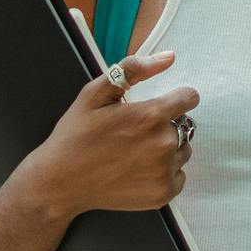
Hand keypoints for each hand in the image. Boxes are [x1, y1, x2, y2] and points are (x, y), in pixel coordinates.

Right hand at [22, 50, 199, 217]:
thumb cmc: (76, 135)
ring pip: (182, 151)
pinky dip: (164, 173)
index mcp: (150, 116)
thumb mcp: (95, 93)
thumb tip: (169, 57)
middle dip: (165, 126)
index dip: (176, 99)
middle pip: (184, 126)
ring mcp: (165, 172)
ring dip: (167, 149)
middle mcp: (164, 144)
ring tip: (135, 152)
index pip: (189, 98)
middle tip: (134, 134)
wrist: (61, 181)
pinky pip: (179, 176)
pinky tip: (138, 171)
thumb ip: (133, 70)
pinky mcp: (164, 193)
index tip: (162, 105)